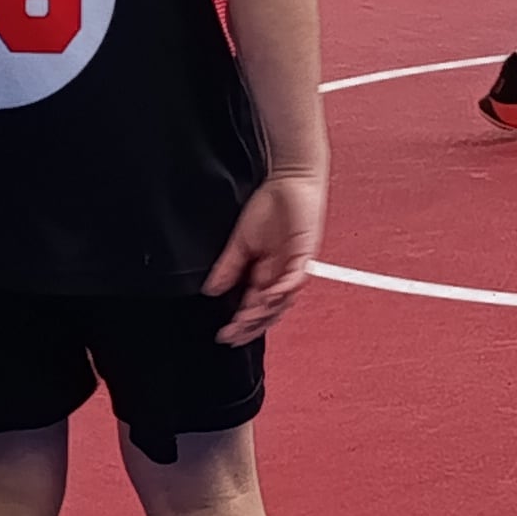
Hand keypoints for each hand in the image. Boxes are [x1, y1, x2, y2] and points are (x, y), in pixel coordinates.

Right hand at [203, 166, 326, 345]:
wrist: (290, 180)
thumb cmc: (271, 206)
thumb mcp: (241, 240)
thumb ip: (229, 266)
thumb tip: (212, 289)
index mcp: (266, 273)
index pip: (253, 306)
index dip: (241, 323)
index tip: (224, 334)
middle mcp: (281, 275)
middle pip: (268, 311)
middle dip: (250, 325)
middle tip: (233, 334)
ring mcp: (294, 268)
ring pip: (282, 301)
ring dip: (264, 312)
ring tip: (246, 320)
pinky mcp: (304, 256)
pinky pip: (294, 280)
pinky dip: (282, 291)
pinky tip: (267, 297)